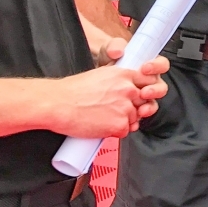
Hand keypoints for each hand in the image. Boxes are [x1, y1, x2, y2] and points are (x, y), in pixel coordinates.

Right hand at [49, 57, 168, 138]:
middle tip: (114, 111)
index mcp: (123, 74)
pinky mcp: (120, 124)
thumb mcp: (100, 76)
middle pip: (143, 103)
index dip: (144, 92)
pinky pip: (125, 131)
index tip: (138, 97)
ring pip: (134, 119)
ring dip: (122, 122)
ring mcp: (126, 107)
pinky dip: (114, 132)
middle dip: (133, 109)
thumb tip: (128, 92)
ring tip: (103, 118)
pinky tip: (101, 126)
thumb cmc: (72, 91)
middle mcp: (128, 89)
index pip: (149, 82)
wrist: (58, 104)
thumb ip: (118, 82)